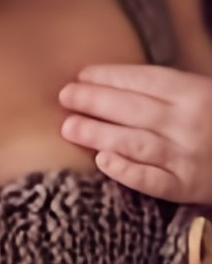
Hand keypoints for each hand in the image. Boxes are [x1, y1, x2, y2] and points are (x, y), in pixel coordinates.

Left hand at [59, 64, 211, 203]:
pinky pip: (154, 180)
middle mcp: (189, 122)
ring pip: (135, 142)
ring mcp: (188, 157)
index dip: (108, 76)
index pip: (142, 80)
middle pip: (132, 108)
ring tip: (69, 127)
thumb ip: (167, 90)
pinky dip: (128, 171)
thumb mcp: (203, 95)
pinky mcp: (189, 188)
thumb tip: (110, 82)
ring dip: (98, 133)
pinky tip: (103, 162)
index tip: (81, 75)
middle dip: (94, 101)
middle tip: (65, 97)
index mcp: (194, 92)